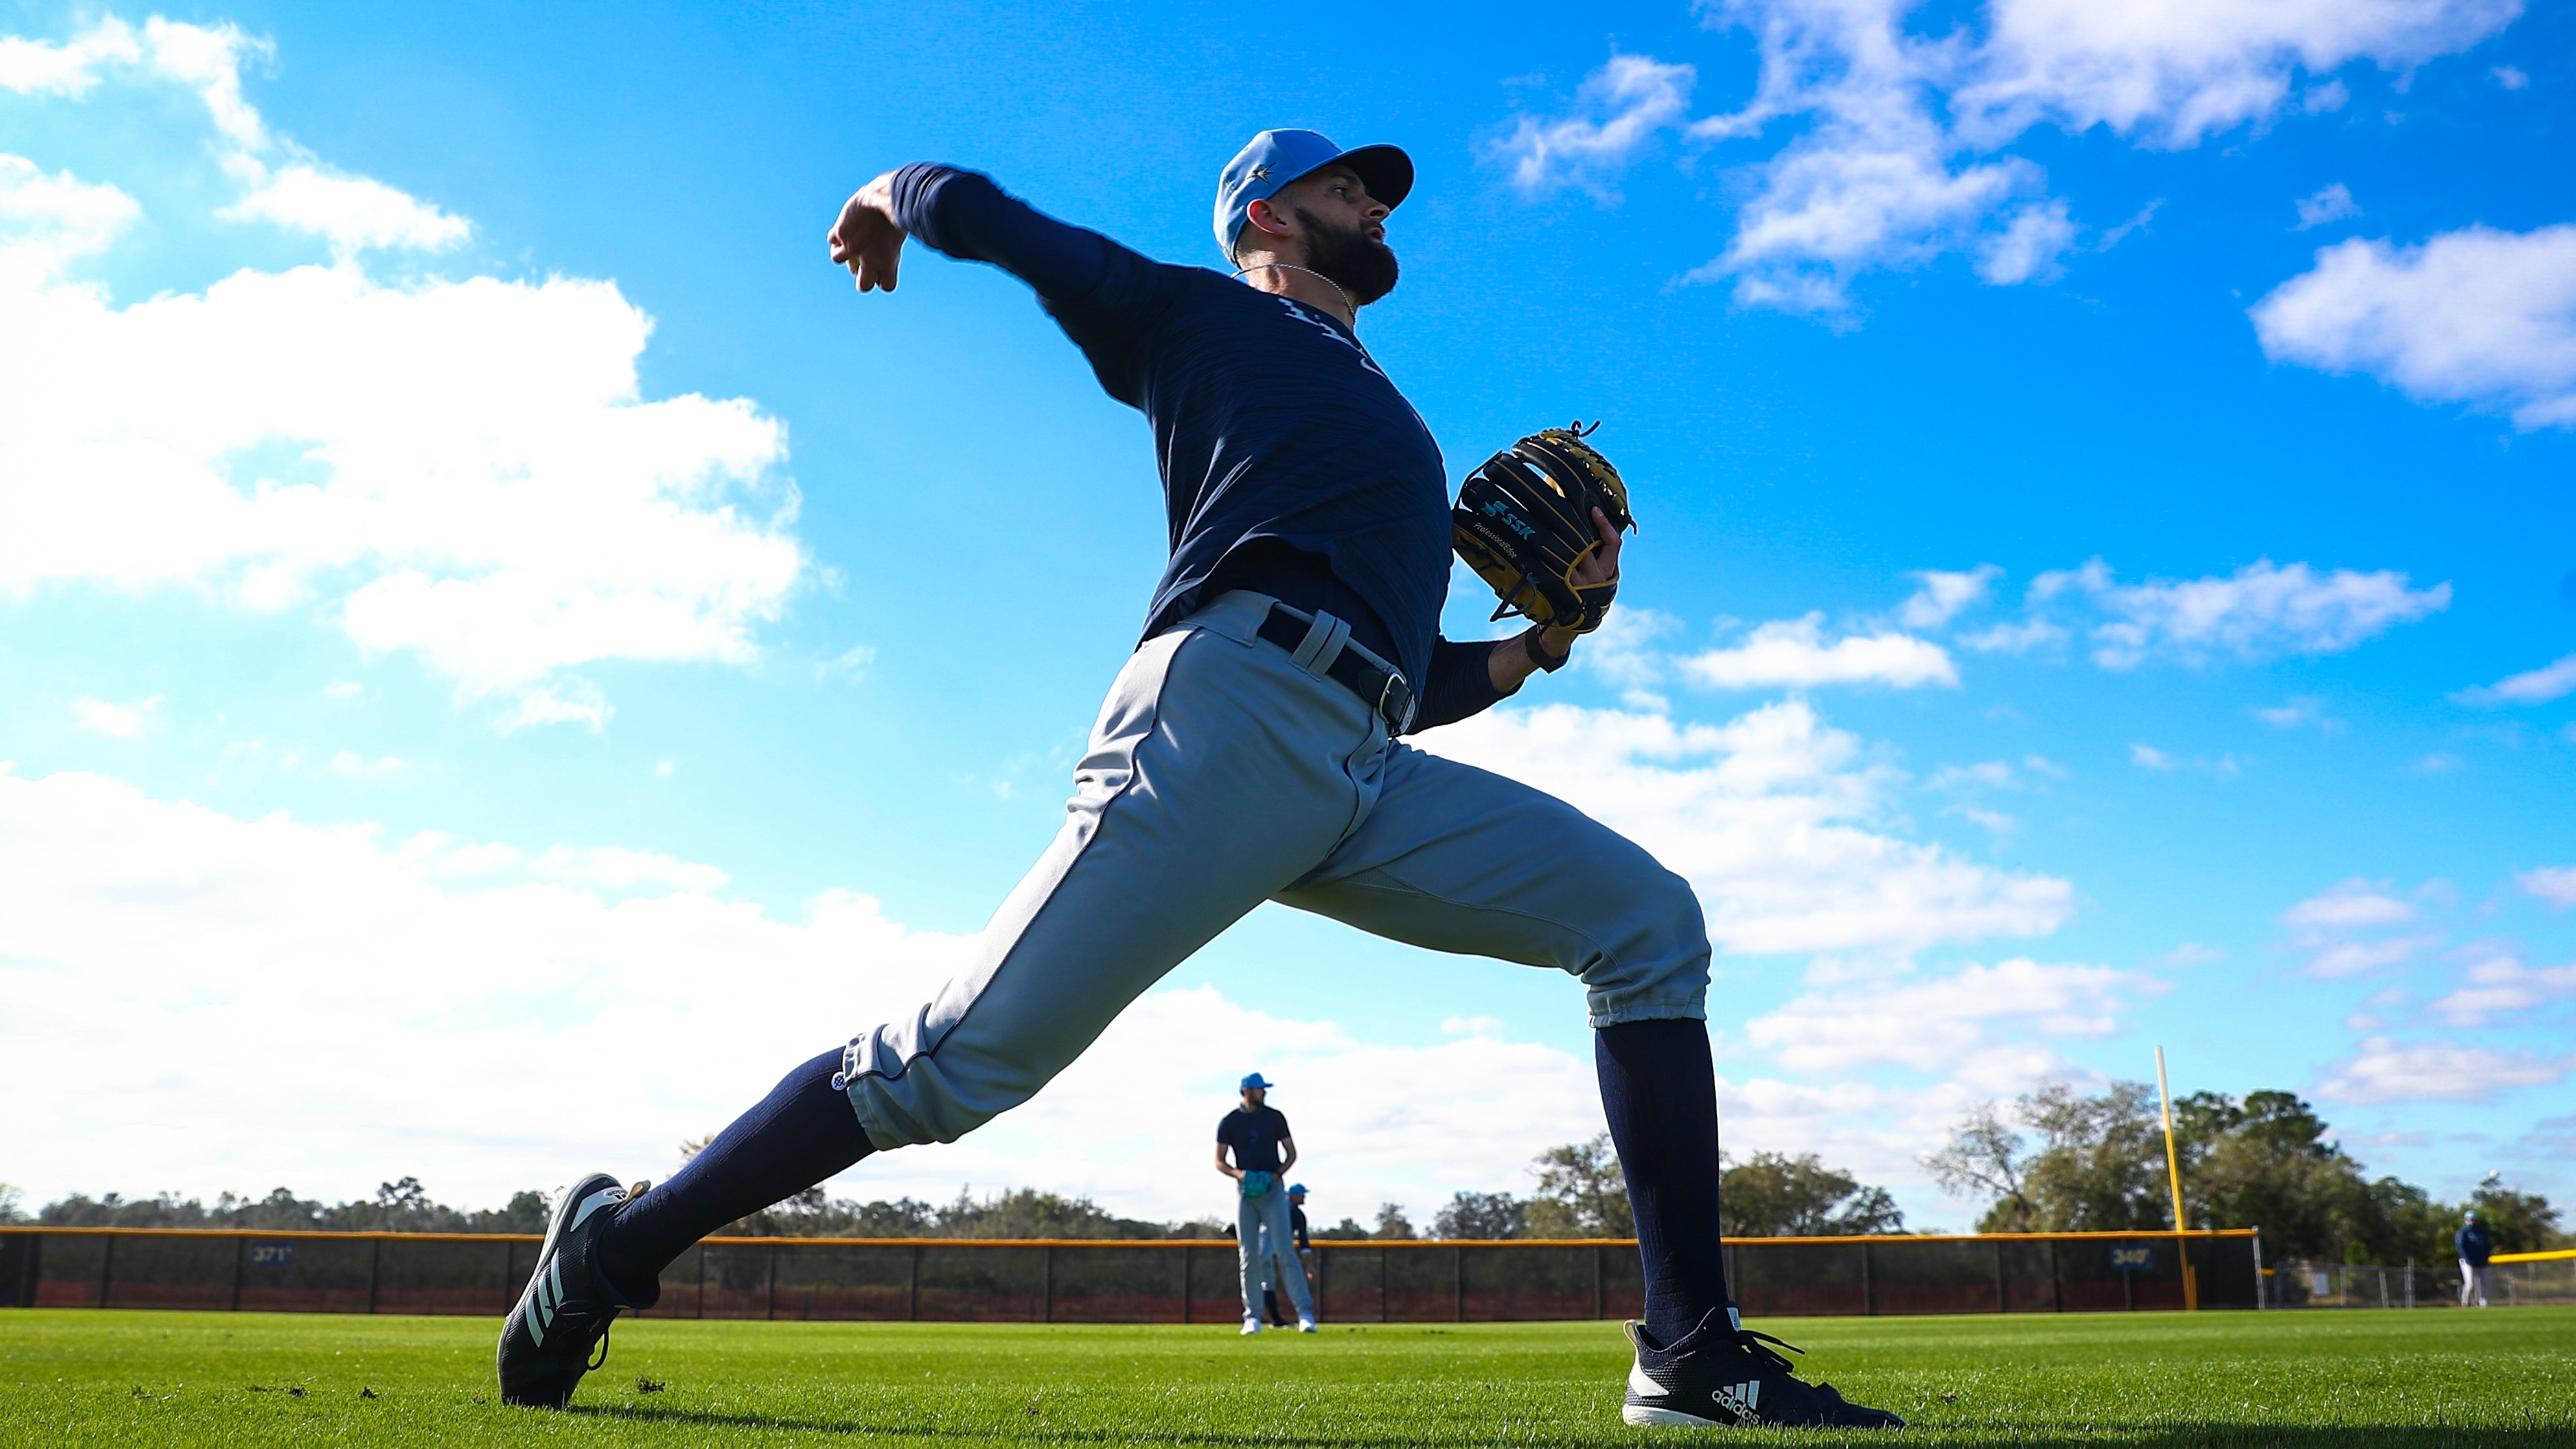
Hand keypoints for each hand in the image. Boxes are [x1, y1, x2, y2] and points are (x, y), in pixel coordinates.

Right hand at [827, 171, 907, 291]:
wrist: (886, 195)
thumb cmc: (901, 210)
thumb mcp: (899, 234)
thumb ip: (892, 249)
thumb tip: (895, 252)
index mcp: (888, 261)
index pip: (887, 286)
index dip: (885, 278)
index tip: (884, 267)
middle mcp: (869, 258)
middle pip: (863, 286)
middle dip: (862, 277)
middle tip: (864, 262)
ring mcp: (852, 246)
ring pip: (837, 259)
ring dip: (842, 251)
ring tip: (848, 239)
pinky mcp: (840, 232)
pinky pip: (831, 239)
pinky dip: (836, 234)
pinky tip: (844, 225)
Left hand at [1528, 507, 1624, 659]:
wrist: (1569, 624)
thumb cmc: (1584, 592)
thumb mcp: (1598, 574)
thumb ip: (1598, 553)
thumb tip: (1592, 520)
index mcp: (1607, 571)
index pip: (1612, 544)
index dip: (1605, 526)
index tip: (1594, 510)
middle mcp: (1595, 578)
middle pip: (1586, 545)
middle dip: (1573, 526)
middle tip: (1559, 505)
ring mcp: (1577, 585)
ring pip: (1566, 555)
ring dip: (1553, 538)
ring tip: (1540, 519)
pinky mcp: (1560, 591)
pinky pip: (1549, 569)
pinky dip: (1539, 557)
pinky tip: (1527, 545)